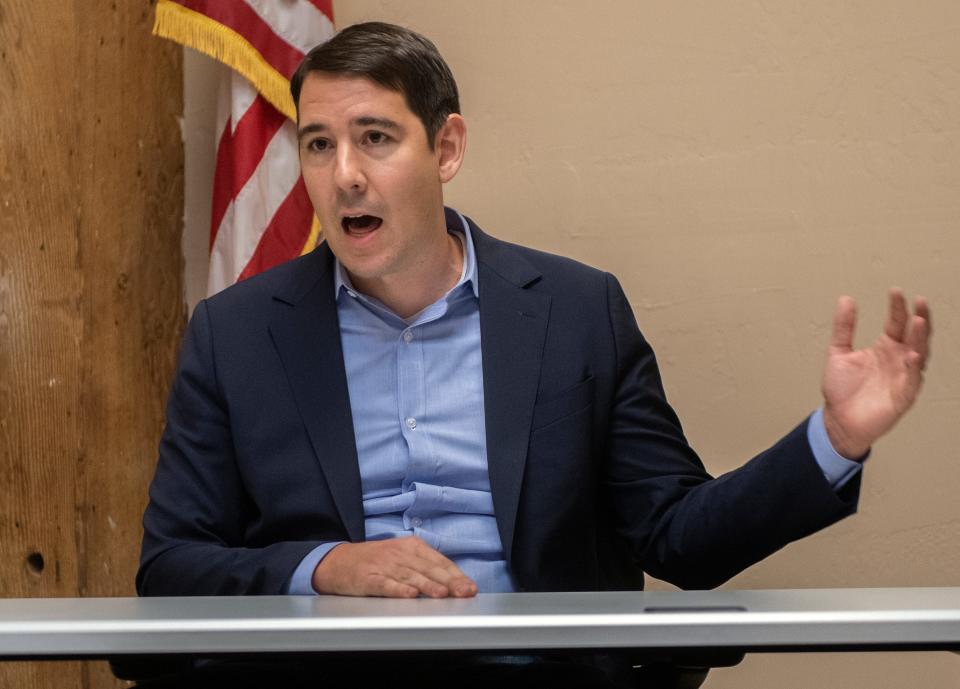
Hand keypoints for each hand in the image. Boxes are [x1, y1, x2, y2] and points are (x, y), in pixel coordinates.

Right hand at [311, 536, 477, 597]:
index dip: (456, 575)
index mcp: (411, 547)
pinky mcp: (368, 577)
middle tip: (464, 592)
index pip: (439, 561)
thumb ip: (425, 568)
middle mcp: (400, 554)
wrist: (338, 561)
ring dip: (428, 585)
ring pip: (410, 576)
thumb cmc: (375, 561)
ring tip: (442, 594)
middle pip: (429, 569)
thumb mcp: (402, 557)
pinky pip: (385, 584)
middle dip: (449, 582)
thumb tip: (453, 584)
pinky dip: (398, 589)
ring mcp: (384, 565)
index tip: (470, 587)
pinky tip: (410, 595)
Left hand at [821, 288, 930, 458]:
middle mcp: (898, 360)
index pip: (897, 323)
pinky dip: (914, 367)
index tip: (896, 291)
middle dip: (920, 317)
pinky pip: (912, 380)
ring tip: (919, 321)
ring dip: (920, 338)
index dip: (898, 307)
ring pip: (919, 354)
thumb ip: (844, 327)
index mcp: (886, 348)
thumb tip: (846, 299)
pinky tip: (912, 355)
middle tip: (919, 300)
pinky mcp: (903, 396)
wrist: (837, 421)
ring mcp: (903, 377)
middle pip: (915, 335)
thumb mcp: (838, 352)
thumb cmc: (841, 390)